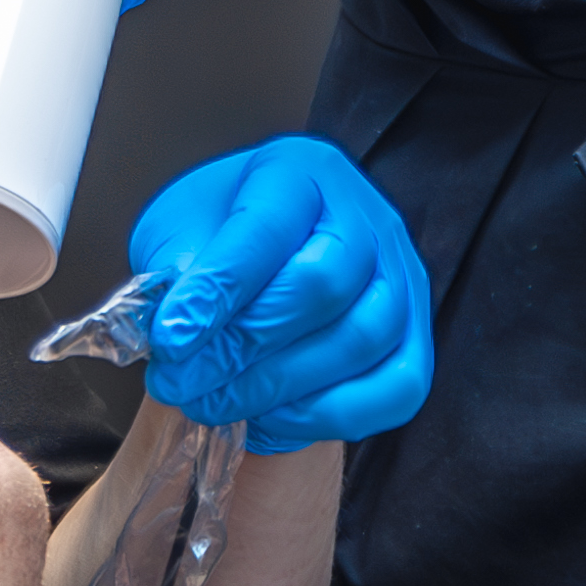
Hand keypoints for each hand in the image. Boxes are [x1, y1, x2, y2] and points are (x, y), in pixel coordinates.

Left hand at [123, 134, 433, 448]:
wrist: (255, 261)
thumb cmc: (213, 237)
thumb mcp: (175, 232)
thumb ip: (177, 273)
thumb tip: (180, 330)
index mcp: (299, 170)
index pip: (267, 227)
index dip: (218, 290)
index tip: (169, 340)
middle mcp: (365, 217)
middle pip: (323, 286)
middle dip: (241, 346)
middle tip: (177, 382)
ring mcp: (401, 277)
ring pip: (361, 340)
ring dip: (275, 387)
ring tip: (208, 401)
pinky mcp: (415, 338)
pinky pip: (397, 389)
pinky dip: (327, 415)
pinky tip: (268, 416)